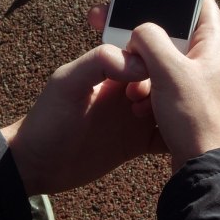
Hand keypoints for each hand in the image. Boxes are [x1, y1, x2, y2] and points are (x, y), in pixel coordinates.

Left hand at [1, 45, 165, 195]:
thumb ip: (99, 62)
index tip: (157, 81)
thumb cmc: (46, 120)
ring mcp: (134, 117)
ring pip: (172, 108)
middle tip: (157, 109)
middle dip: (174, 90)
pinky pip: (165, 137)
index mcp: (114, 69)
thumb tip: (141, 63)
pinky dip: (177, 139)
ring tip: (174, 126)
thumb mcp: (67, 83)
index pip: (150, 55)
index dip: (161, 63)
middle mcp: (128, 89)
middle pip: (167, 80)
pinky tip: (183, 144)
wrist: (36, 165)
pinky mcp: (137, 143)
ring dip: (181, 114)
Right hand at [125, 0, 219, 172]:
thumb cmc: (196, 118)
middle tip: (132, 56)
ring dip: (146, 74)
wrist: (205, 168)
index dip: (175, 0)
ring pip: (166, 64)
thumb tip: (139, 31)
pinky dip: (151, 93)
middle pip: (176, 36)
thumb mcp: (168, 70)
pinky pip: (165, 87)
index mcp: (216, 43)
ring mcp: (203, 82)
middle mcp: (213, 60)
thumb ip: (150, 39)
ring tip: (137, 93)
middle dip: (148, 46)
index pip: (200, 3)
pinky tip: (141, 107)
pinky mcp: (192, 103)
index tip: (148, 4)